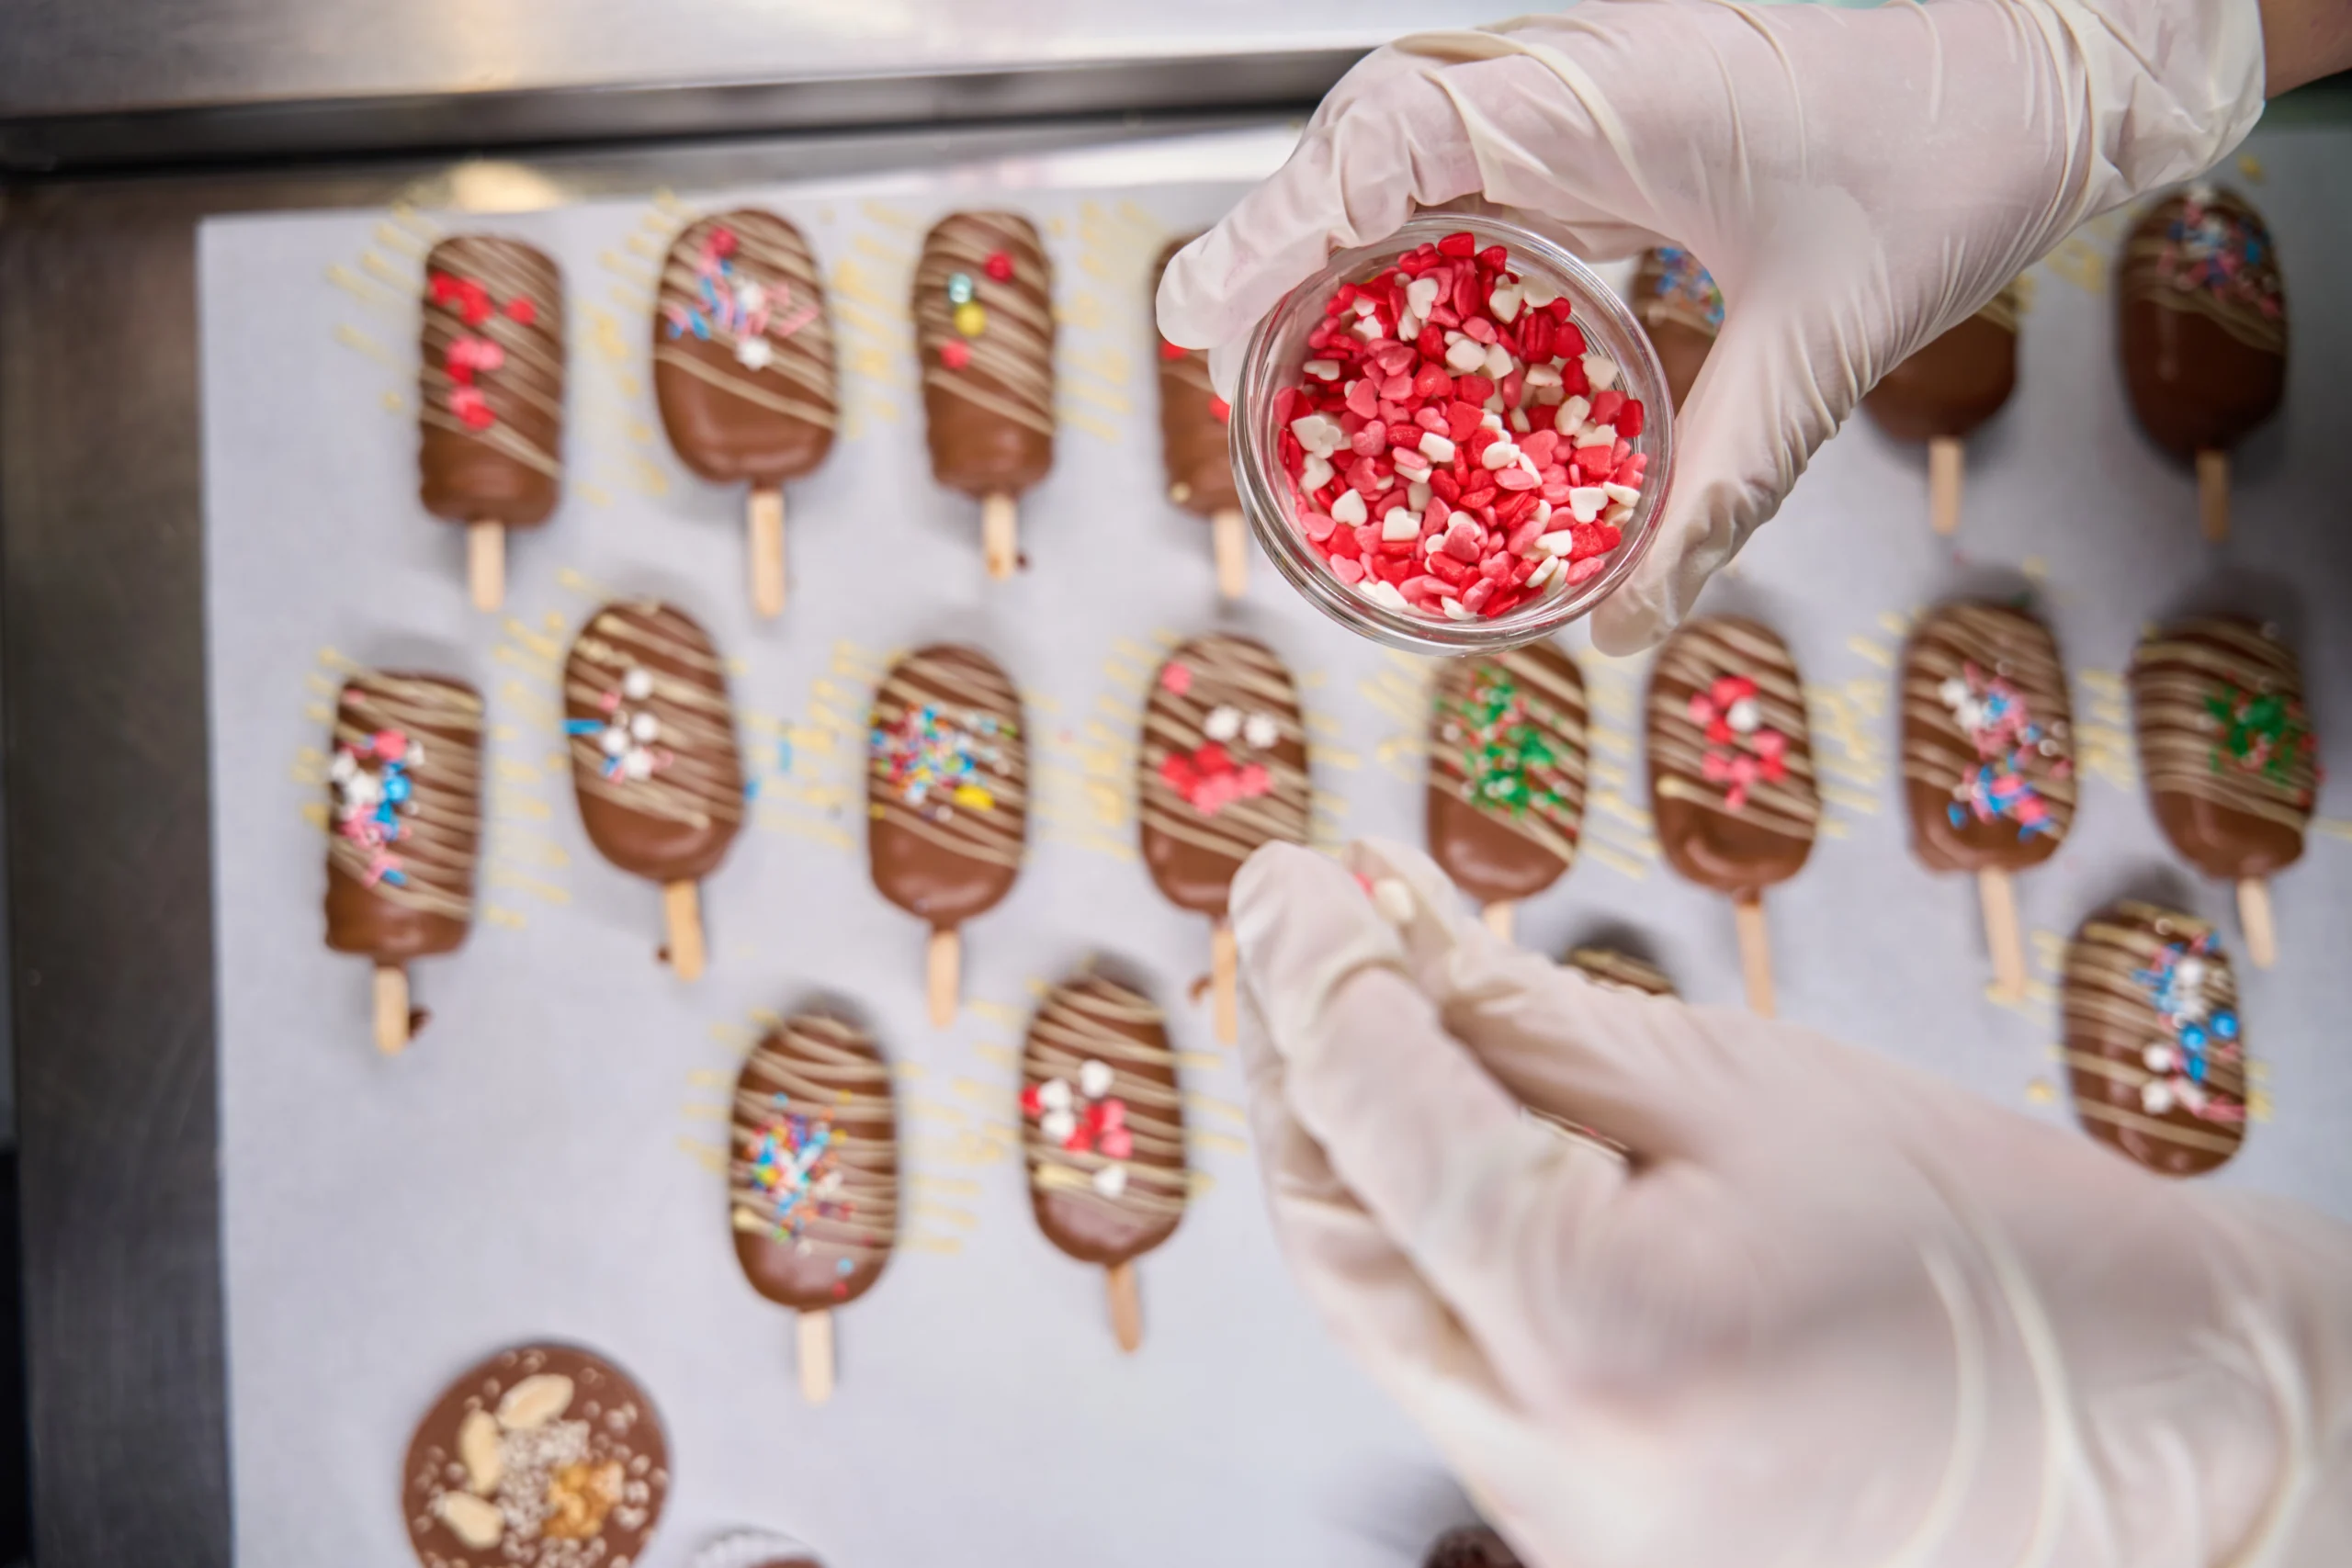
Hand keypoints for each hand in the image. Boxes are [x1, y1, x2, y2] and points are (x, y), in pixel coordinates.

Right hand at [1158, 0, 2265, 650]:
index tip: (1200, 313)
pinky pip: (1493, 175)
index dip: (1274, 224)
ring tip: (1286, 348)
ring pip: (1421, 153)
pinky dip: (1434, 247)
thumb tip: (1625, 625)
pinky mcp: (1625, 125)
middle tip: (1208, 344)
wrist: (2058, 67)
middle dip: (1282, 241)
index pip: (1384, 133)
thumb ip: (1720, 485)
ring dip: (1346, 242)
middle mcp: (1576, 80)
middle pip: (1371, 141)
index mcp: (1599, 95)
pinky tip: (1423, 328)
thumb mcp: (1825, 339)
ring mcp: (1597, 96)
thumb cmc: (1954, 155)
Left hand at [1230, 838, 2351, 1566]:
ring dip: (1355, 1155)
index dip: (1308, 971)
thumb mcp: (1748, 1083)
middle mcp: (1556, 1467)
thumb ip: (1521, 1012)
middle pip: (1336, 1237)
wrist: (2151, 1430)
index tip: (1289, 879)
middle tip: (1298, 939)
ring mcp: (1567, 1523)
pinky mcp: (1587, 1532)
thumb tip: (1367, 924)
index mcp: (1601, 1334)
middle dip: (1297, 1071)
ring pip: (1379, 1308)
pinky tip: (1451, 1145)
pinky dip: (1431, 1241)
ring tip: (1362, 1017)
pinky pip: (1451, 1366)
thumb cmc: (1997, 1247)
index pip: (1370, 1119)